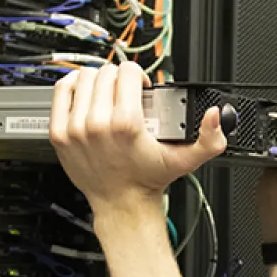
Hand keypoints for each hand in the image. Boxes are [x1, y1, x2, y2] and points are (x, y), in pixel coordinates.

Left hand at [49, 63, 226, 212]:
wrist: (121, 204)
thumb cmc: (147, 179)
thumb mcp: (185, 160)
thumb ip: (209, 139)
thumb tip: (215, 116)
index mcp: (126, 123)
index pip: (127, 72)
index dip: (138, 75)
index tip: (140, 87)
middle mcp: (97, 123)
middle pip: (106, 73)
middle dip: (119, 78)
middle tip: (125, 93)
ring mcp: (75, 128)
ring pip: (84, 78)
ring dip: (97, 80)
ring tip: (107, 92)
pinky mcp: (60, 133)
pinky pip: (62, 92)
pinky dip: (73, 85)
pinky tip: (84, 92)